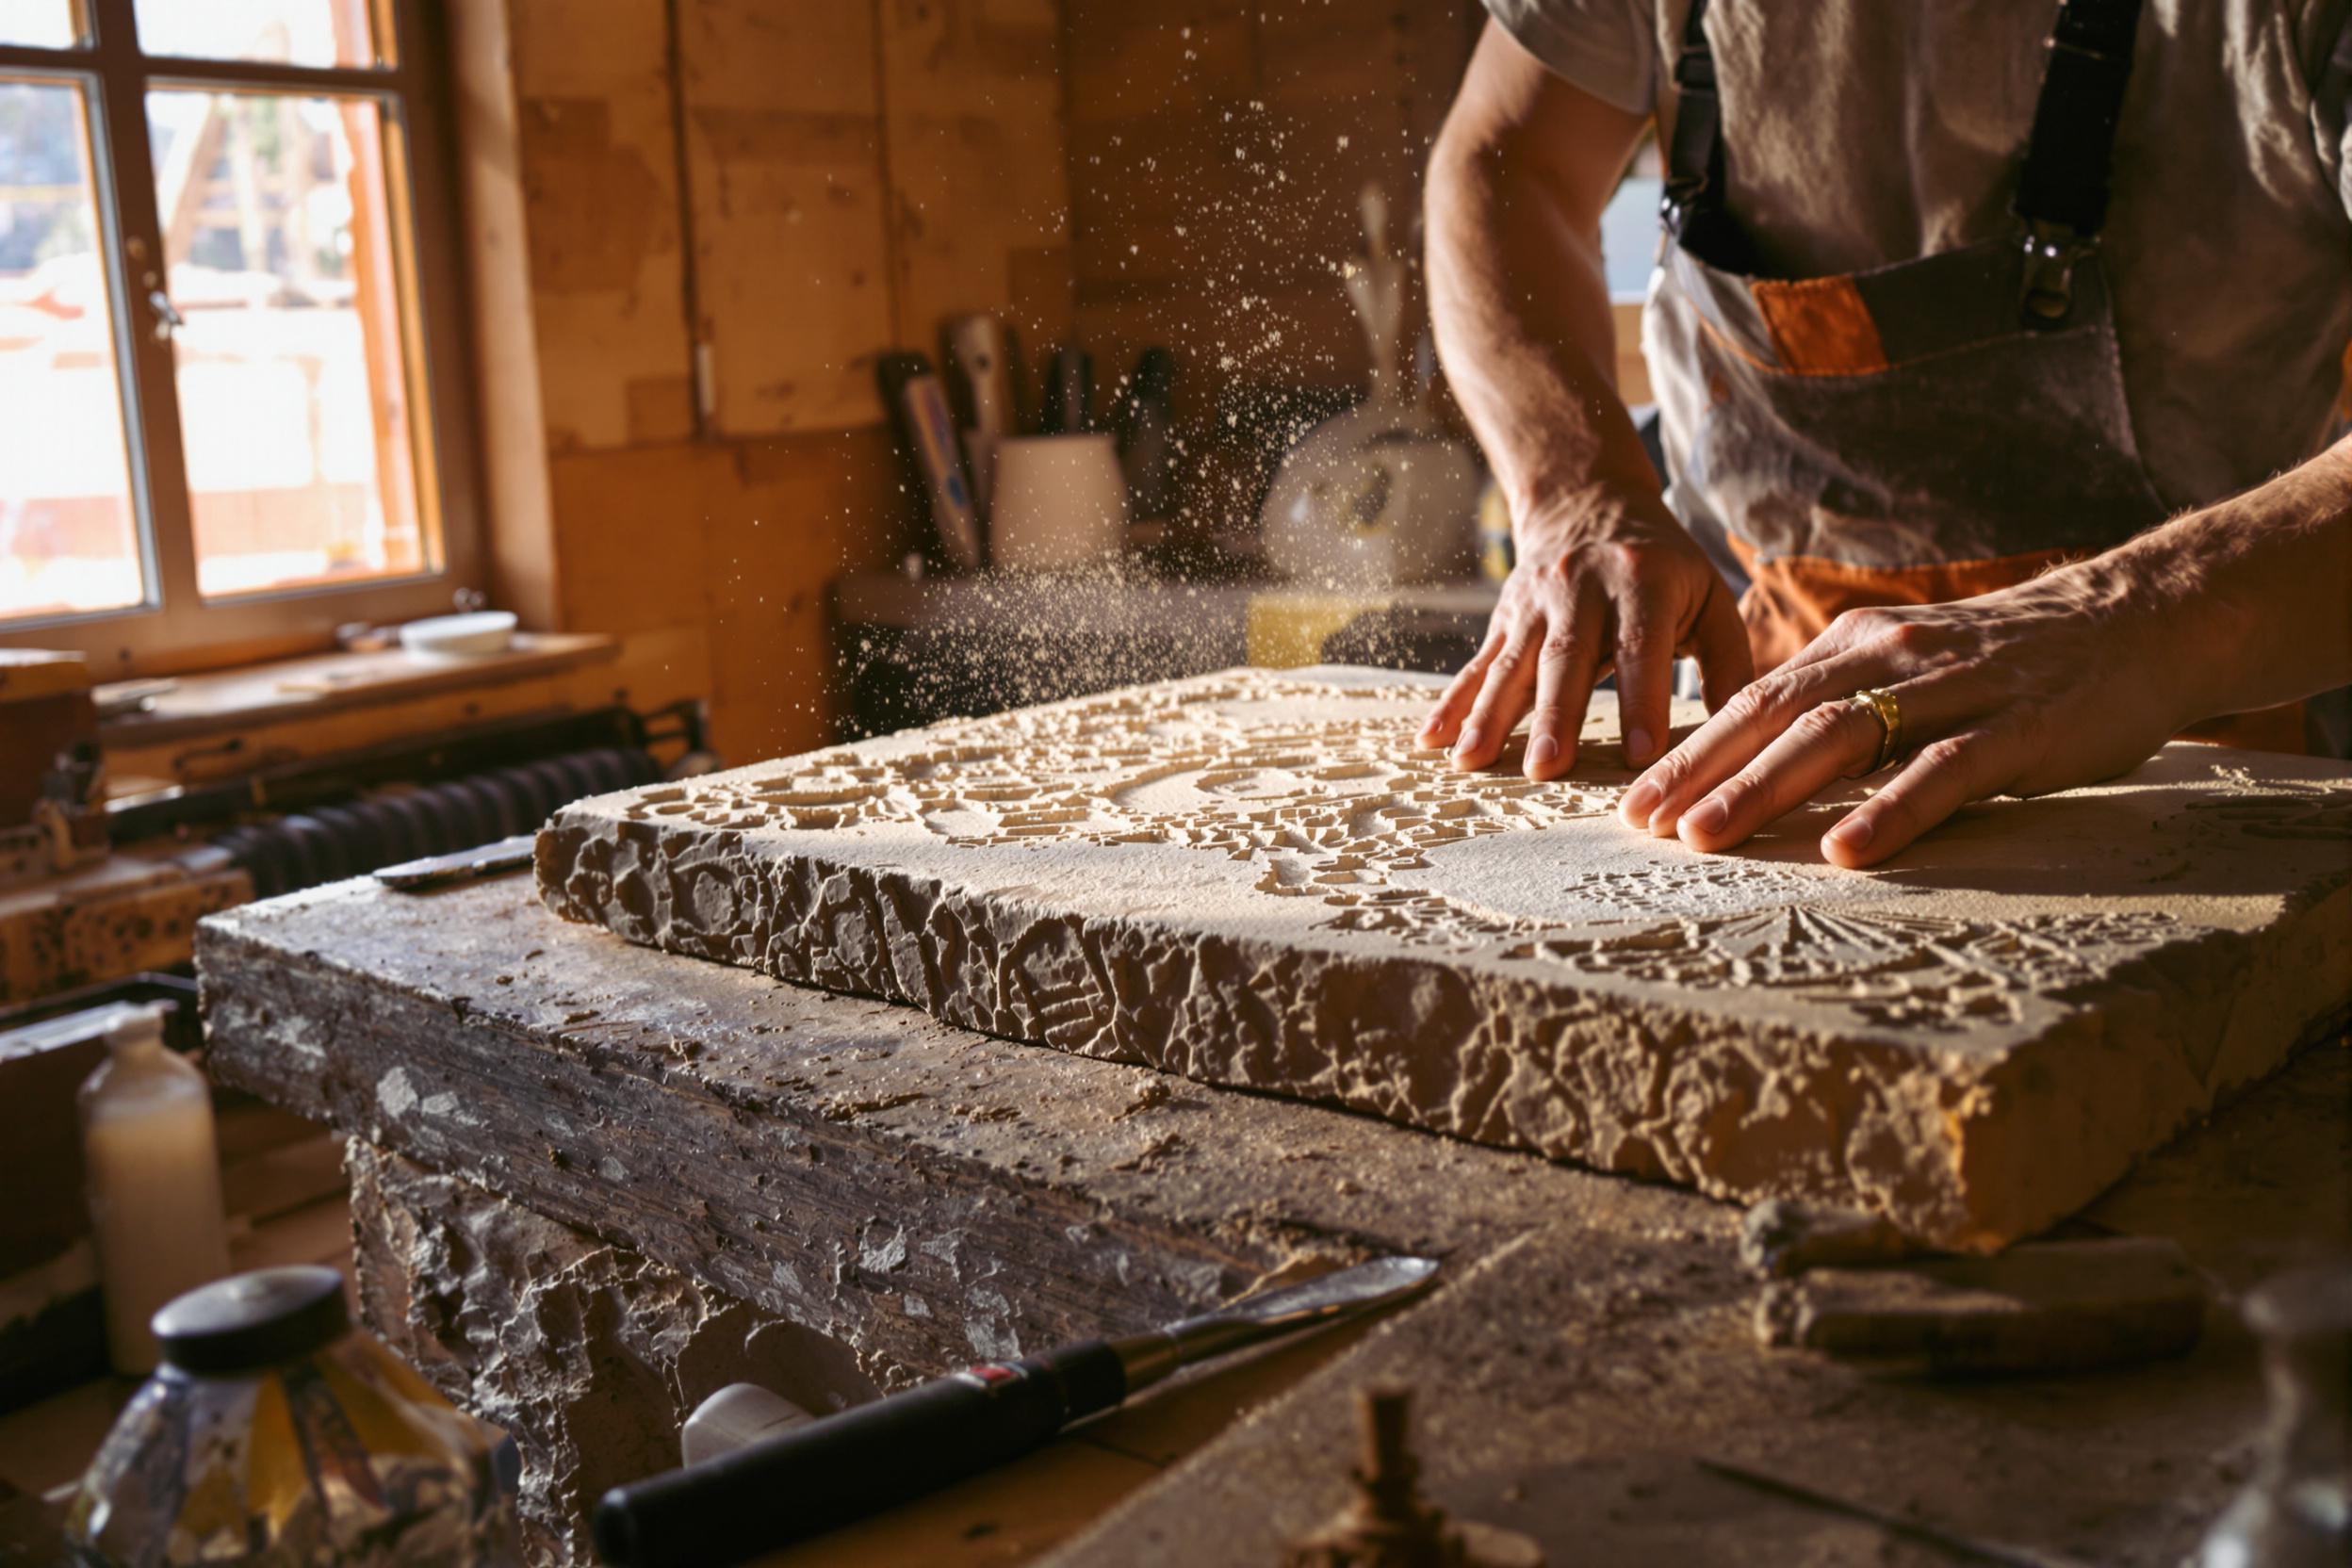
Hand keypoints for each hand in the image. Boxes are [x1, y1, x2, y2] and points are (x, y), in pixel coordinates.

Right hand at [1417, 490, 1751, 777]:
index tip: (1643, 755)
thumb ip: (1731, 662)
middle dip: (1554, 715)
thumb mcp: (1708, 593)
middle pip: (1566, 658)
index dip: (1643, 699)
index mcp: (1644, 582)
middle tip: (1547, 768)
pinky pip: (1476, 664)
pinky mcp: (1503, 619)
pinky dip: (1452, 703)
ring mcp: (1534, 603)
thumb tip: (1742, 739)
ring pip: (1512, 664)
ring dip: (1490, 715)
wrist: (1585, 500)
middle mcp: (1582, 589)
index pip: (1643, 646)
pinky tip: (1430, 739)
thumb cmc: (1662, 565)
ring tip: (1473, 762)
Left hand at [1615, 564, 2189, 867]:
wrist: (2139, 622)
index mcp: (1856, 645)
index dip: (1688, 750)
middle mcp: (1891, 658)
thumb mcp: (1909, 667)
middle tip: (1639, 825)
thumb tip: (1758, 760)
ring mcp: (1954, 691)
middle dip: (1699, 772)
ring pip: (1840, 739)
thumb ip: (1842, 703)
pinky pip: (1943, 772)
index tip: (1630, 803)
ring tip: (1705, 840)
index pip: (1753, 699)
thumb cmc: (2010, 662)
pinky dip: (1890, 812)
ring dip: (1764, 790)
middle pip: (1775, 715)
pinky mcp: (2018, 728)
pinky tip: (1845, 851)